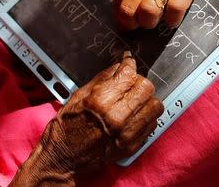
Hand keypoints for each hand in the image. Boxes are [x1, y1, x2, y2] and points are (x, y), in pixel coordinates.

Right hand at [9, 52, 163, 185]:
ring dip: (146, 99)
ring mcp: (127, 133)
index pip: (128, 74)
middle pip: (146, 88)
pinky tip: (133, 115)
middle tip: (129, 83)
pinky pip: (152, 123)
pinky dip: (146, 115)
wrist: (63, 156)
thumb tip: (120, 66)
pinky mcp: (133, 145)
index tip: (128, 63)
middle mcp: (116, 118)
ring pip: (155, 105)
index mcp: (100, 102)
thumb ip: (103, 78)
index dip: (129, 64)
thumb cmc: (67, 127)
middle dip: (138, 81)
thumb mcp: (79, 94)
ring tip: (134, 100)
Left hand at [114, 0, 218, 29]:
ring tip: (155, 21)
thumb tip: (126, 2)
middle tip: (138, 24)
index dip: (120, 14)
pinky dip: (172, 19)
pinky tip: (172, 19)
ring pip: (150, 9)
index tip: (125, 20)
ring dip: (149, 22)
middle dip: (130, 23)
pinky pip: (176, 8)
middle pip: (129, 6)